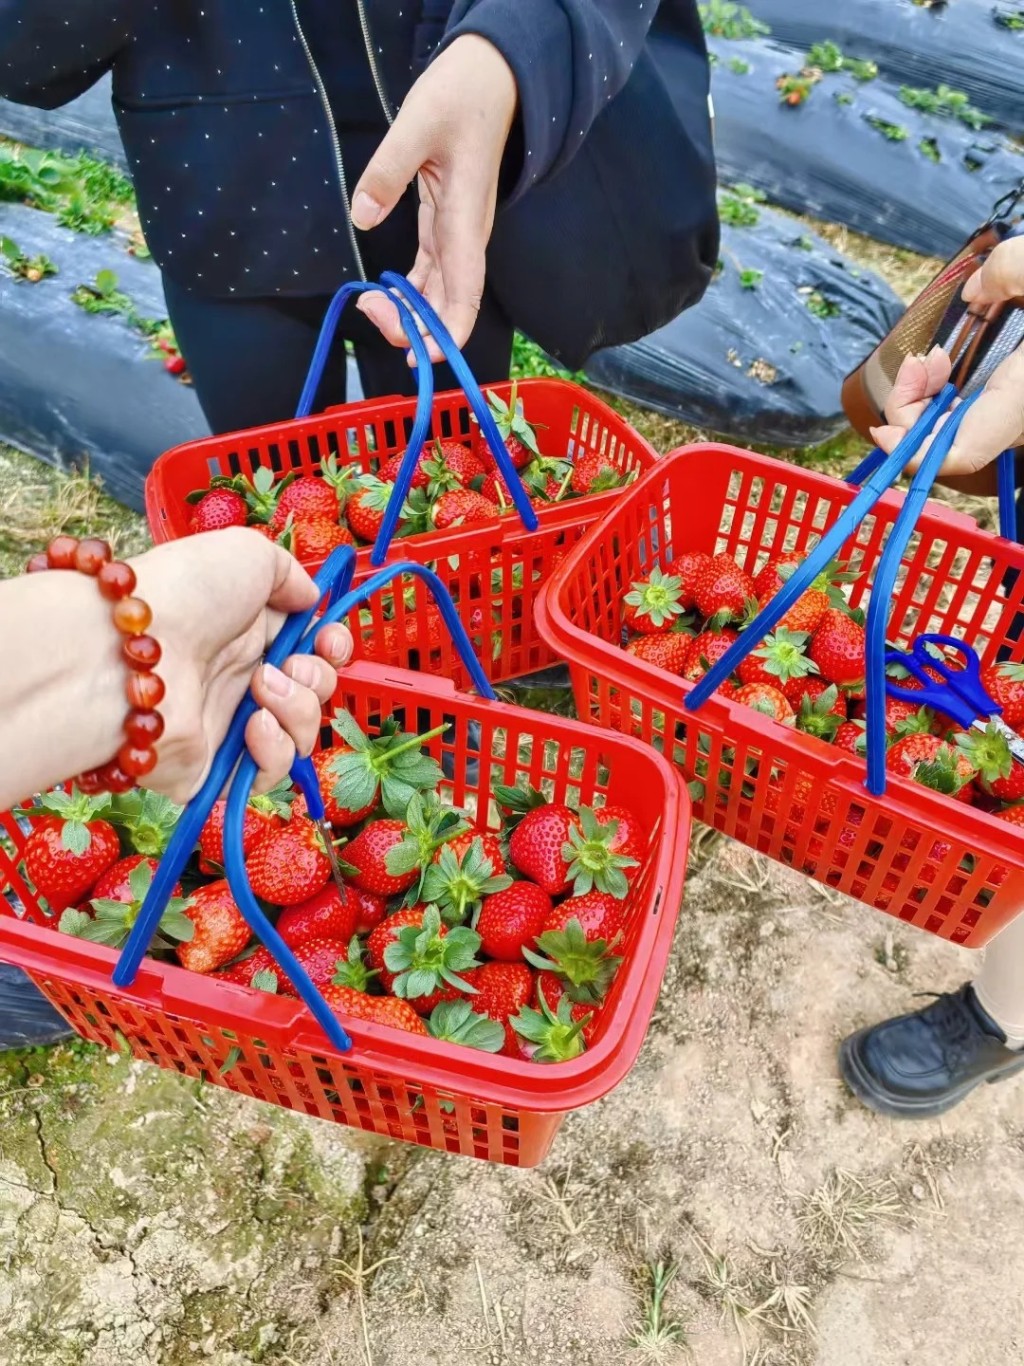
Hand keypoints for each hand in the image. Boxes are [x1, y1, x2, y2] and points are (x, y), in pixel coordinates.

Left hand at [132, 530, 351, 801]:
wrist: (126, 651)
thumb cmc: (183, 593)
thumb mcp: (248, 553)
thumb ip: (291, 574)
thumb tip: (311, 599)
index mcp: (247, 631)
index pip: (308, 649)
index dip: (330, 648)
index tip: (329, 640)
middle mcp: (238, 679)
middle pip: (312, 693)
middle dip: (318, 678)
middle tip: (291, 664)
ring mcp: (227, 726)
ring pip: (300, 736)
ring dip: (300, 709)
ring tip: (263, 689)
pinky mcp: (215, 771)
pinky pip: (269, 776)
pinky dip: (274, 750)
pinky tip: (254, 724)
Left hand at [351, 34, 517, 358]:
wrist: (493, 76)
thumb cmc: (462, 95)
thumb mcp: (418, 122)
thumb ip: (388, 171)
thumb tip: (363, 218)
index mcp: (465, 222)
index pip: (464, 296)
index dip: (448, 335)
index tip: (420, 356)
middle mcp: (466, 237)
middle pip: (450, 305)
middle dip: (417, 326)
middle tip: (372, 315)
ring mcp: (458, 234)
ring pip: (440, 293)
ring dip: (411, 311)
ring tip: (372, 307)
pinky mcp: (447, 225)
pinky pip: (432, 273)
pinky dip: (411, 292)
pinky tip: (387, 295)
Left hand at [870, 237, 1023, 482]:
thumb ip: (1010, 268)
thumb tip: (978, 290)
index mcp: (1023, 399)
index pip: (963, 453)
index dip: (916, 452)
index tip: (883, 428)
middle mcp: (1020, 419)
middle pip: (949, 444)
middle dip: (915, 409)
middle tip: (916, 363)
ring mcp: (1017, 417)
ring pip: (956, 430)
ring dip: (927, 399)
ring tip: (930, 358)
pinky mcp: (1013, 407)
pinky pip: (969, 416)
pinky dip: (945, 395)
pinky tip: (943, 364)